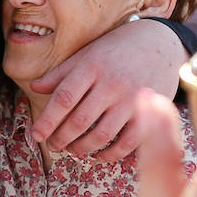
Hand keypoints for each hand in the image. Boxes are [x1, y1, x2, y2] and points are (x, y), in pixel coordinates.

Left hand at [29, 18, 185, 160]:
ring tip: (72, 149)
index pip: (64, 98)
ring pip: (101, 135)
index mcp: (92, 66)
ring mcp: (132, 99)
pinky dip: (111, 154)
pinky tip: (99, 154)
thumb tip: (35, 87)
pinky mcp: (150, 113)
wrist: (161, 43)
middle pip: (80, 121)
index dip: (47, 120)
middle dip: (61, 138)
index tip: (36, 134)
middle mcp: (112, 83)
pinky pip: (128, 142)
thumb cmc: (117, 49)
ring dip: (82, 148)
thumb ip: (61, 73)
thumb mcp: (87, 53)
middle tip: (52, 145)